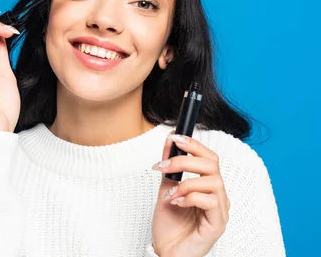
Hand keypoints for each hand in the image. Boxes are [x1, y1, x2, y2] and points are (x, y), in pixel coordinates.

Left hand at [150, 133, 230, 256]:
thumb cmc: (169, 226)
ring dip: (185, 183)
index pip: (209, 158)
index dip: (194, 145)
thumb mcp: (166, 190)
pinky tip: (176, 203)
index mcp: (208, 187)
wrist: (166, 252)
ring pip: (212, 181)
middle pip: (212, 165)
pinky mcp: (218, 224)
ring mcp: (220, 210)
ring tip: (170, 194)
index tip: (174, 138)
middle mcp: (218, 196)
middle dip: (184, 160)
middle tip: (162, 166)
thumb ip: (169, 168)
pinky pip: (210, 201)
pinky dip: (189, 198)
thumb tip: (169, 142)